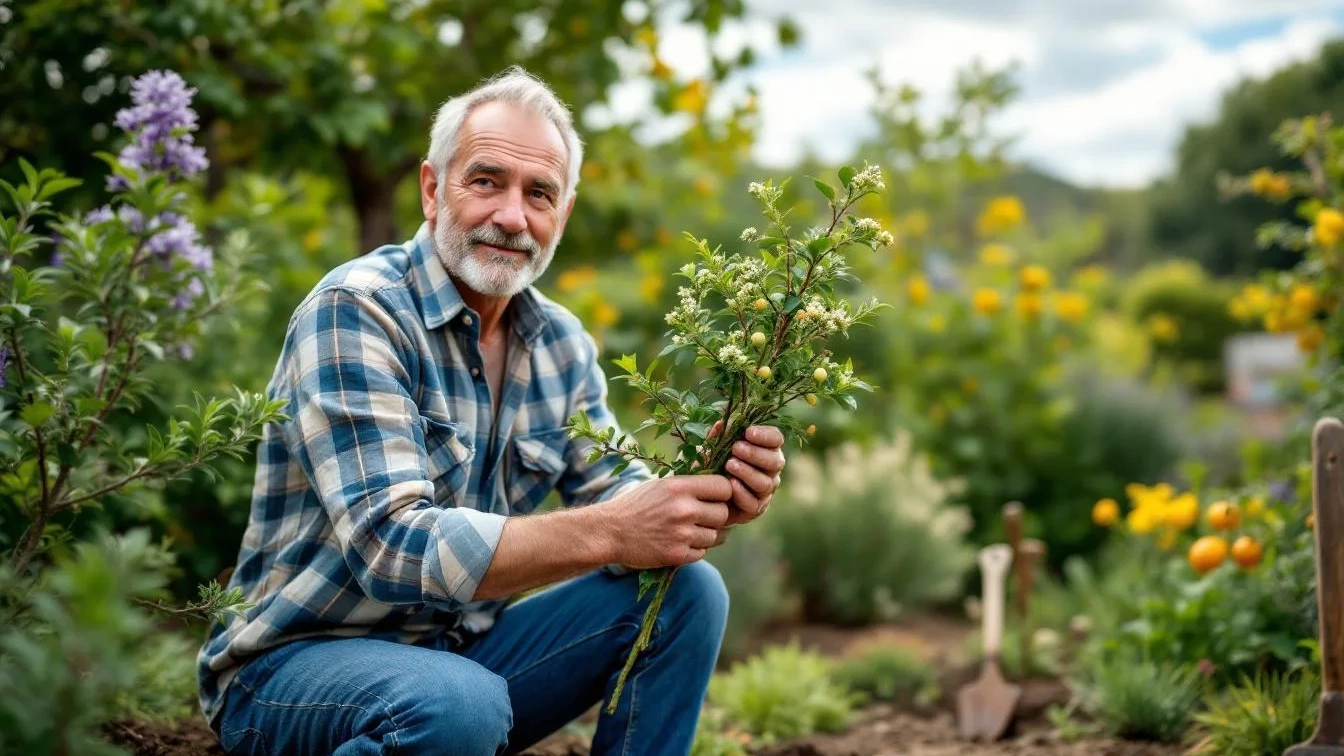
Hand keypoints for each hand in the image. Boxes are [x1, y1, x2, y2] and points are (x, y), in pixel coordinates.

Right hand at [604, 475, 731, 568]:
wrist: (610, 532)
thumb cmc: (636, 505)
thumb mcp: (661, 485)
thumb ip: (690, 486)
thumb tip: (724, 488)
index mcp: (680, 487)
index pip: (724, 487)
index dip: (723, 493)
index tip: (714, 498)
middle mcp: (684, 509)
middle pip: (723, 514)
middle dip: (715, 516)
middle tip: (700, 517)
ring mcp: (682, 534)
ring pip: (714, 536)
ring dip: (704, 535)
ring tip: (684, 530)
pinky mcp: (677, 555)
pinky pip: (701, 552)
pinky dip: (693, 550)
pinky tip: (677, 542)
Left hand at [709, 421, 785, 525]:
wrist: (702, 496)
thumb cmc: (712, 465)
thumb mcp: (712, 448)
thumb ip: (718, 437)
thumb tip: (721, 424)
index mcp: (765, 450)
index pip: (776, 439)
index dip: (766, 435)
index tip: (748, 432)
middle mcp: (770, 471)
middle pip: (776, 461)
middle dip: (756, 454)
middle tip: (737, 448)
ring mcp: (764, 491)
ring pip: (766, 483)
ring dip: (748, 473)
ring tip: (730, 465)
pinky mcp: (754, 509)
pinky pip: (754, 503)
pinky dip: (743, 493)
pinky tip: (730, 484)